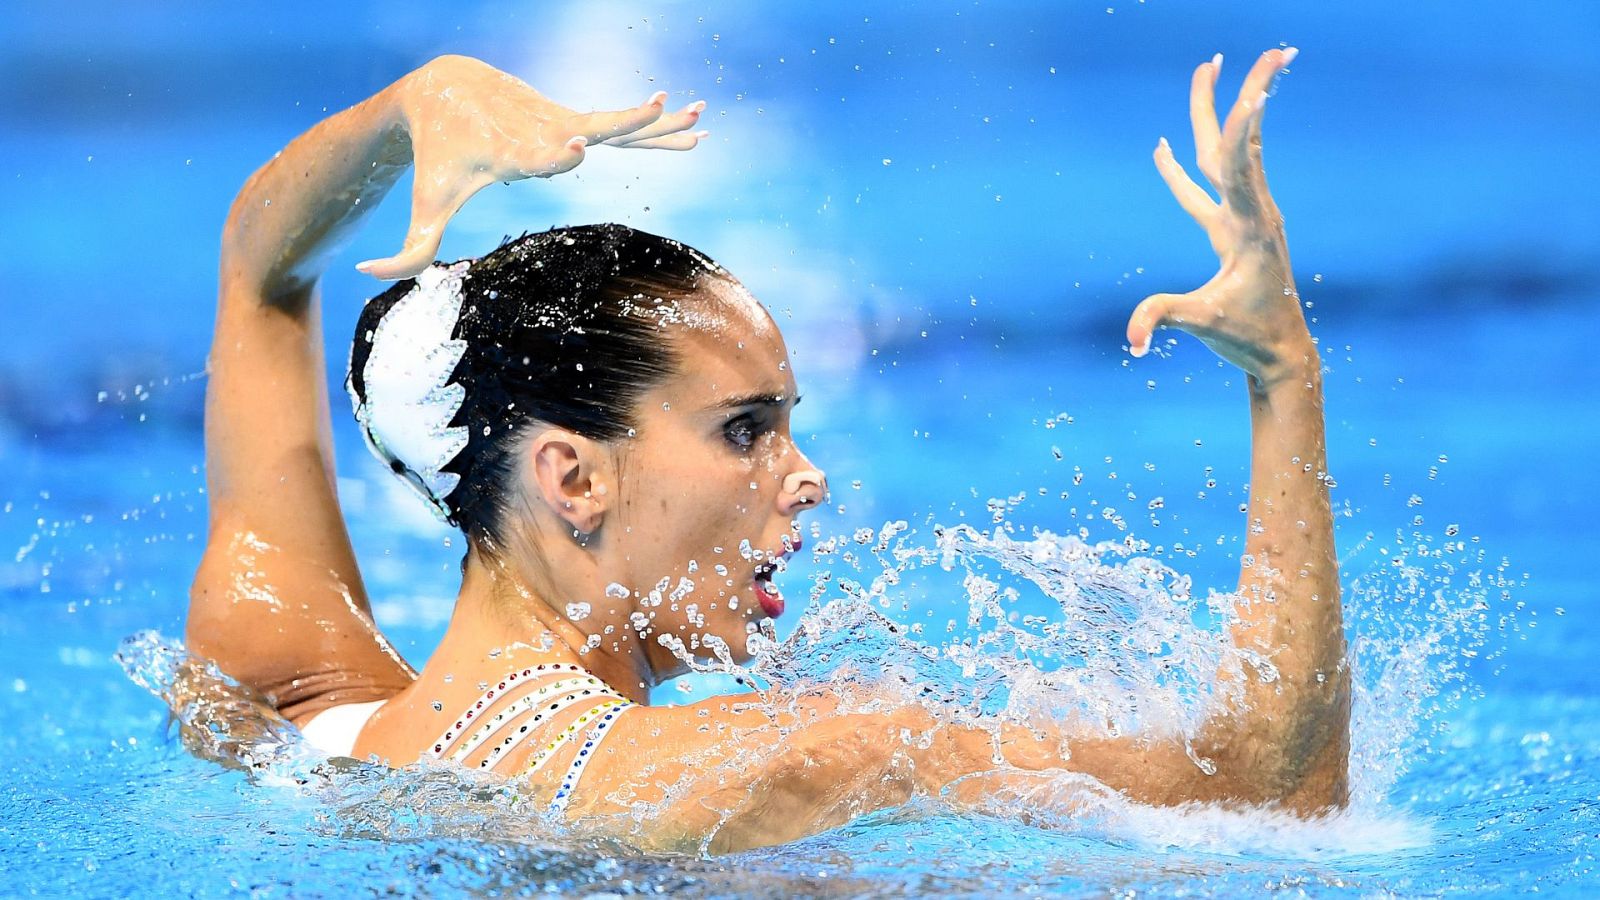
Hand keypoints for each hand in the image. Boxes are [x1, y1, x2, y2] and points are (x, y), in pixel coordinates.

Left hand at [358, 55, 707, 279]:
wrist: (441, 88)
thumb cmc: (435, 157)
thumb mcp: (425, 202)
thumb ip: (407, 249)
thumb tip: (370, 274)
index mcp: (512, 153)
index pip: (540, 153)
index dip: (559, 151)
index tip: (581, 143)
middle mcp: (543, 132)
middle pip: (593, 126)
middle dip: (627, 120)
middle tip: (659, 106)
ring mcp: (562, 121)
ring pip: (617, 122)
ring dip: (658, 122)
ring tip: (700, 113)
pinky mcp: (572, 116)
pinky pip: (620, 124)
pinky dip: (654, 125)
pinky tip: (693, 126)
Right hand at [1126, 47, 1312, 388]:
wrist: (1283, 352)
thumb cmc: (1247, 337)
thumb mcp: (1203, 324)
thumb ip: (1163, 318)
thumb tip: (1133, 338)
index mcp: (1248, 226)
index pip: (1236, 161)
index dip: (1240, 120)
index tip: (1257, 83)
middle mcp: (1252, 212)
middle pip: (1233, 143)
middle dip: (1236, 95)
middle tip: (1226, 55)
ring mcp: (1244, 218)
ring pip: (1224, 155)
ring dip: (1215, 113)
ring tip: (1207, 71)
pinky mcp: (1234, 229)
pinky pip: (1207, 185)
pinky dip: (1188, 163)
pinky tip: (1169, 145)